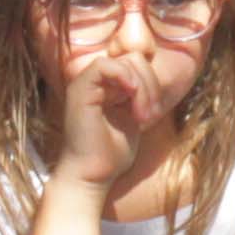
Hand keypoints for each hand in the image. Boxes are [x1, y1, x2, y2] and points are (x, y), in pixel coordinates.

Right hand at [56, 48, 164, 186]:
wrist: (92, 176)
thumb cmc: (112, 154)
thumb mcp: (135, 118)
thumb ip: (141, 96)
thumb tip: (155, 79)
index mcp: (108, 86)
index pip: (137, 64)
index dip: (152, 83)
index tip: (155, 113)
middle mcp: (95, 81)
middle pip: (134, 59)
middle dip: (151, 85)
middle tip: (151, 115)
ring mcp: (85, 83)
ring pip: (125, 61)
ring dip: (143, 88)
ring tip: (142, 117)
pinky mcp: (79, 89)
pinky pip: (104, 65)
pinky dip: (124, 76)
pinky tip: (131, 96)